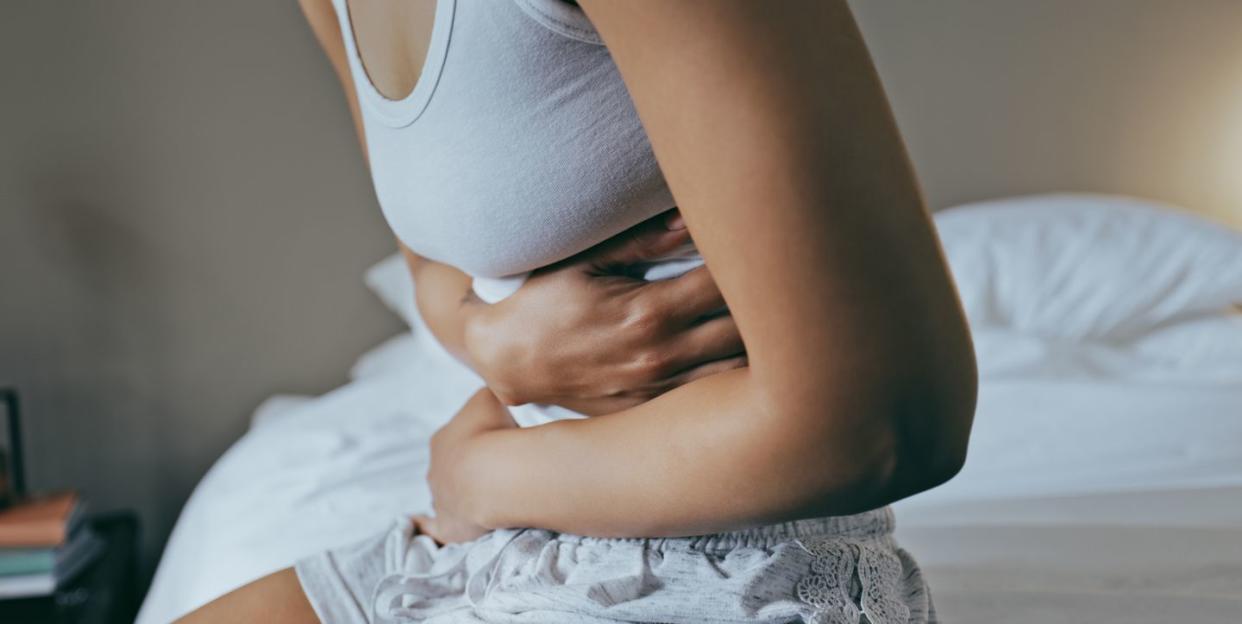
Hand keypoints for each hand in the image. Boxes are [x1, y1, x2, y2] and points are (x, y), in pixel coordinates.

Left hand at [420, 388, 516, 543]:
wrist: (495, 472)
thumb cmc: (492, 431)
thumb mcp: (490, 397)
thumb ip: (487, 398)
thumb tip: (493, 402)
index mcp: (442, 439)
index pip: (457, 439)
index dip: (476, 441)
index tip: (497, 444)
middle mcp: (434, 469)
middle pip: (451, 468)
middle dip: (469, 469)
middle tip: (498, 471)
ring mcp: (438, 499)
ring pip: (446, 496)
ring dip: (462, 495)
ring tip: (488, 497)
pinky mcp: (447, 527)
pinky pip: (433, 528)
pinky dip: (427, 526)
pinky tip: (422, 526)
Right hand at [464, 209, 745, 415]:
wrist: (505, 360)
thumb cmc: (543, 301)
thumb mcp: (583, 261)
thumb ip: (643, 242)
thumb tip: (692, 218)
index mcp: (648, 311)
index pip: (727, 284)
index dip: (752, 262)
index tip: (763, 244)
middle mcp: (660, 356)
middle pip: (745, 329)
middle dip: (766, 301)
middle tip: (778, 275)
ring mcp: (658, 389)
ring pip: (737, 370)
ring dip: (759, 344)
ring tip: (769, 316)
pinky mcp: (652, 410)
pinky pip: (711, 395)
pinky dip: (733, 374)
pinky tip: (741, 353)